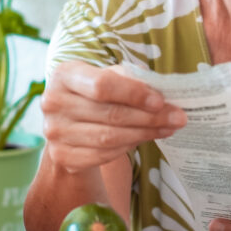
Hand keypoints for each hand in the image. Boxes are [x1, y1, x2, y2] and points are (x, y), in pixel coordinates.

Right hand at [39, 61, 185, 171]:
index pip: (102, 86)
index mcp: (64, 75)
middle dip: (150, 117)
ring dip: (145, 134)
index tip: (161, 101)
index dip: (134, 94)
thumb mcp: (107, 78)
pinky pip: (103, 155)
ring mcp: (54, 132)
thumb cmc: (94, 96)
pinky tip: (145, 138)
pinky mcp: (62, 155)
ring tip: (168, 128)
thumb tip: (161, 89)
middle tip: (178, 118)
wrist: (68, 126)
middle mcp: (53, 102)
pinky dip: (129, 147)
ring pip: (110, 137)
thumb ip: (129, 79)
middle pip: (110, 114)